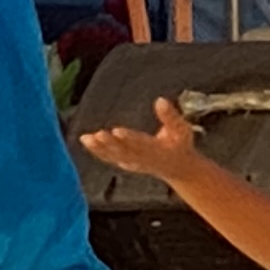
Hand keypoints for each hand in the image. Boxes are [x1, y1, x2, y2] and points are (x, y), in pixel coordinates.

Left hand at [75, 96, 208, 183]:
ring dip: (99, 149)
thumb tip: (160, 100)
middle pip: (124, 151)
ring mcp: (133, 163)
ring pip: (114, 156)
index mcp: (158, 151)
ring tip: (86, 138)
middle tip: (98, 135)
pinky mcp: (126, 163)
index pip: (142, 144)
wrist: (179, 169)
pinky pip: (109, 158)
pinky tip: (87, 142)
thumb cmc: (180, 145)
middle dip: (110, 144)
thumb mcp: (182, 130)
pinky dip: (97, 151)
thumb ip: (171, 116)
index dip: (129, 138)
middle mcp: (143, 159)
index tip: (117, 131)